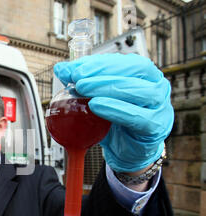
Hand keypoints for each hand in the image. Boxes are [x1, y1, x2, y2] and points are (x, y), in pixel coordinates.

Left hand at [53, 53, 173, 171]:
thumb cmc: (116, 121)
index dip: (100, 62)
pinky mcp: (155, 126)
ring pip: (139, 91)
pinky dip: (115, 110)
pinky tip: (97, 106)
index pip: (125, 60)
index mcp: (144, 74)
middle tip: (78, 78)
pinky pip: (137, 116)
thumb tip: (61, 69)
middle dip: (103, 71)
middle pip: (135, 70)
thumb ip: (82, 83)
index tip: (77, 68)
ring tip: (84, 89)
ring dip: (108, 88)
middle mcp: (156, 85)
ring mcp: (159, 106)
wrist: (127, 150)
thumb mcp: (97, 99)